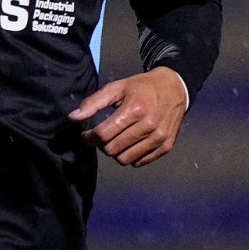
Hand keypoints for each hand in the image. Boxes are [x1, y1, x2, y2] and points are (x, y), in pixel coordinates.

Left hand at [69, 67, 187, 167]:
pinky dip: (131, 156)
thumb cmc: (142, 87)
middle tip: (103, 136)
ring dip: (116, 152)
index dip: (89, 137)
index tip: (86, 135)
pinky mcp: (166, 146)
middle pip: (112, 149)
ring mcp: (159, 138)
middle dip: (102, 145)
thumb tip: (73, 118)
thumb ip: (94, 103)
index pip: (103, 134)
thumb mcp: (117, 88)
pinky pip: (140, 162)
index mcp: (134, 109)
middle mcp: (148, 126)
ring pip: (125, 159)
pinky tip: (130, 144)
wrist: (175, 88)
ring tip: (116, 140)